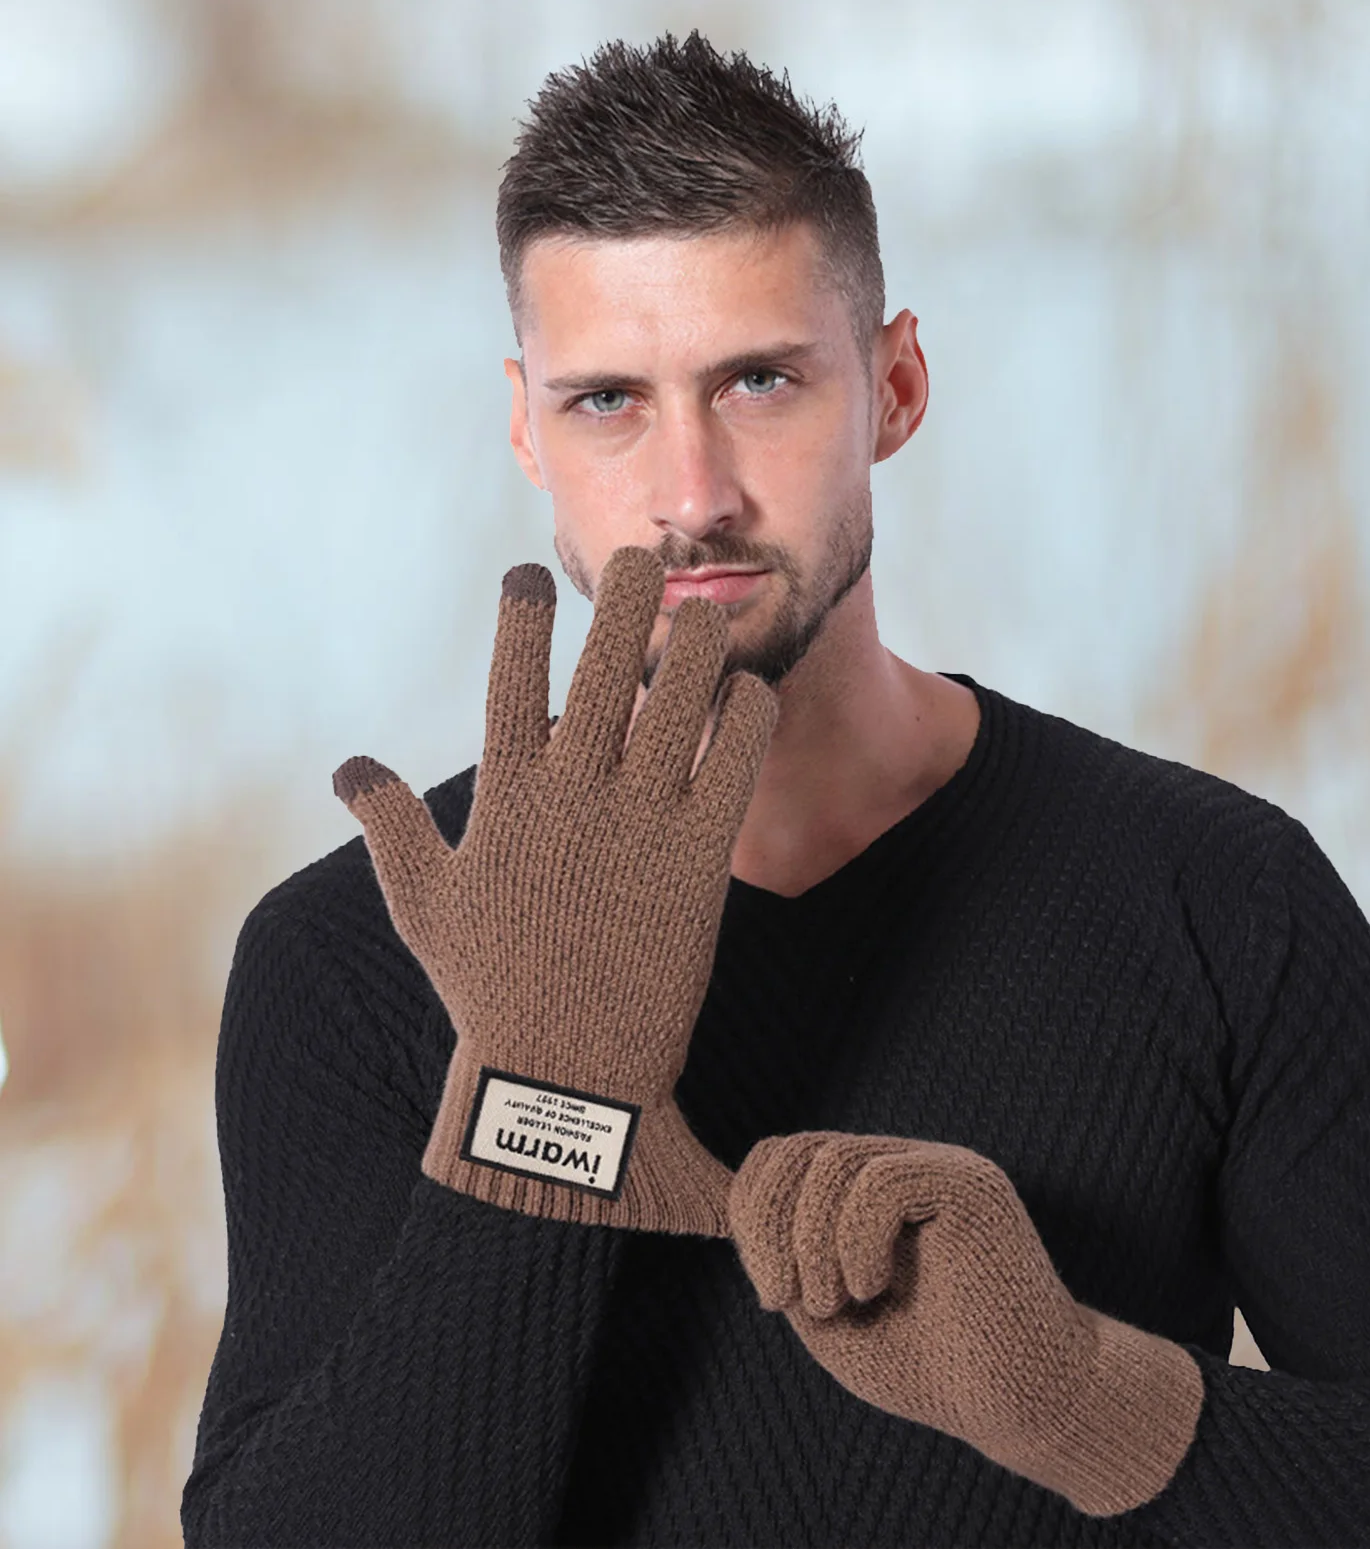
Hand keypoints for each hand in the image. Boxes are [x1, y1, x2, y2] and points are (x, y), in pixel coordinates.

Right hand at [334, 547, 777, 1235]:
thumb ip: (389, 825)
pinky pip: (731, 764)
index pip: (508, 682)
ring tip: (708, 609)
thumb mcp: (423, 905)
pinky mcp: (700, 861)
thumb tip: (347, 766)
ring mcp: (640, 823)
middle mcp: (573, 796)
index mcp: (505, 799)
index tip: (527, 573)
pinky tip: (751, 691)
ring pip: (674, 701)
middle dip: (620, 601)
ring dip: (695, 646)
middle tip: (641, 555)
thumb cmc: (490, 991)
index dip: (520, 621)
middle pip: (601, 670)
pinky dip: (744, 718)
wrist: (566, 1084)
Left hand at [729, 1131, 1204, 1515]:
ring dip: (811, 1244)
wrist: (1019, 1405)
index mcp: (869, 1189)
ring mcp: (939, 1167)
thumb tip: (737, 1200)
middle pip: (799, 1149)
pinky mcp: (969, 1185)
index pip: (784, 1156)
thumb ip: (785, 1256)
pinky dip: (856, 1241)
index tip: (773, 1297)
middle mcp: (904, 1163)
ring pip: (833, 1160)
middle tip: (786, 1301)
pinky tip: (874, 1288)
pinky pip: (882, 1181)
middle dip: (769, 1227)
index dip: (753, 1214)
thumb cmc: (927, 1368)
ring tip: (838, 1306)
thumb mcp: (828, 1312)